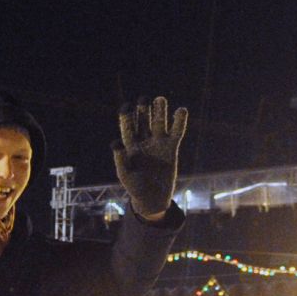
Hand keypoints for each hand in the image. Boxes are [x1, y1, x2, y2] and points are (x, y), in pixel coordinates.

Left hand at [112, 96, 188, 219]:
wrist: (152, 197)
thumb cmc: (135, 186)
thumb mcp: (125, 174)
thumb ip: (120, 159)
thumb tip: (116, 143)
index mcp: (129, 146)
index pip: (127, 128)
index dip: (126, 117)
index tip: (126, 106)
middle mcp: (143, 142)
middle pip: (143, 122)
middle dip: (143, 110)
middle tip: (143, 98)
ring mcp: (158, 144)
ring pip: (159, 124)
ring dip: (160, 112)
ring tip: (160, 99)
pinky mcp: (171, 148)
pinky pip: (176, 132)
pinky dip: (179, 122)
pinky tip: (181, 110)